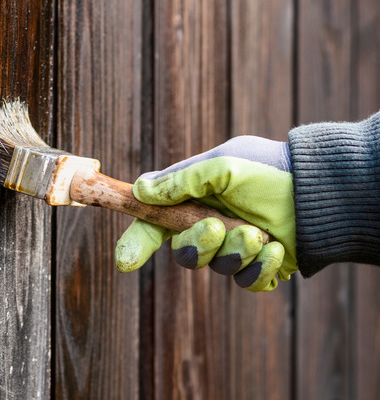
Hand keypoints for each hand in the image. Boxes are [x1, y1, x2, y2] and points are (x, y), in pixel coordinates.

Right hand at [115, 136, 296, 290]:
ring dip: (235, 250)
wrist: (323, 190)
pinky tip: (275, 248)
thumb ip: (181, 181)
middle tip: (216, 227)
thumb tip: (141, 191)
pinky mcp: (259, 268)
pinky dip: (259, 266)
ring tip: (258, 232)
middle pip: (182, 252)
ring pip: (215, 267)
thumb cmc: (271, 170)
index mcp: (194, 199)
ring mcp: (235, 248)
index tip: (125, 261)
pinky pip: (246, 282)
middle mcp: (210, 225)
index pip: (155, 223)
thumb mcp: (222, 165)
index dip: (137, 242)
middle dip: (196, 242)